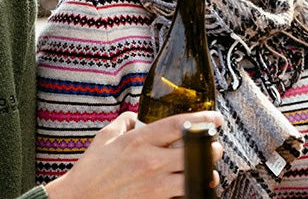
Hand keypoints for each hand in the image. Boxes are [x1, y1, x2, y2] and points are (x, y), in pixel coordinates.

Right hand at [45, 111, 223, 198]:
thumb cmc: (91, 171)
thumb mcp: (105, 137)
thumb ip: (125, 122)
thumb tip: (138, 116)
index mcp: (139, 141)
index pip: (180, 124)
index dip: (204, 118)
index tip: (216, 118)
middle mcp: (150, 162)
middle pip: (197, 151)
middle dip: (212, 147)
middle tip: (213, 146)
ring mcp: (155, 186)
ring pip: (196, 177)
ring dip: (206, 172)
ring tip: (206, 169)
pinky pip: (184, 196)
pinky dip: (192, 191)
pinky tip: (191, 187)